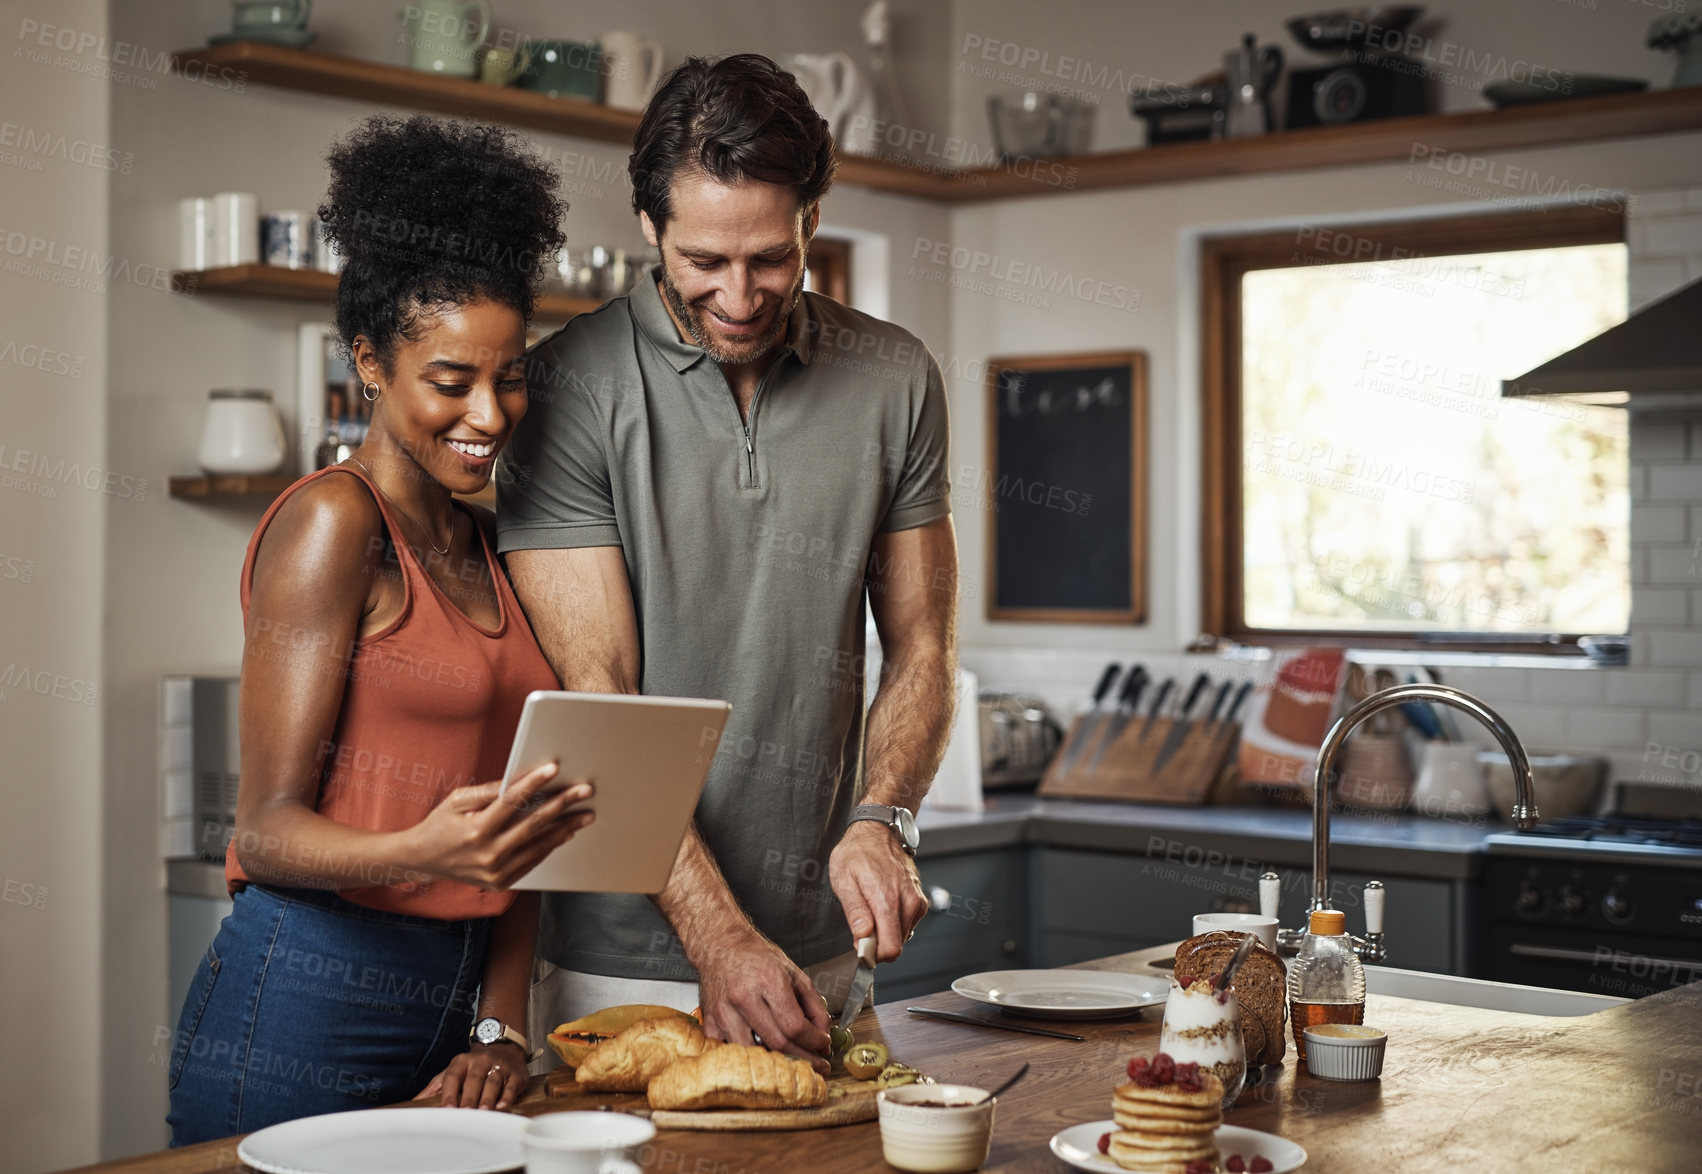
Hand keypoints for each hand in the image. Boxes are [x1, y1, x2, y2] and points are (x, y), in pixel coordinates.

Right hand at [403, 761, 593, 888]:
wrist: (424, 861)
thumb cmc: (441, 825)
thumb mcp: (456, 801)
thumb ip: (486, 791)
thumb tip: (516, 780)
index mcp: (476, 830)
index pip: (511, 802)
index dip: (534, 783)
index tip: (554, 769)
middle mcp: (488, 854)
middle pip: (534, 825)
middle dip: (563, 805)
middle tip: (584, 791)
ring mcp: (496, 872)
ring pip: (539, 846)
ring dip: (565, 828)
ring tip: (585, 814)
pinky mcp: (501, 882)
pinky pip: (532, 861)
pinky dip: (550, 846)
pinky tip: (565, 833)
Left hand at [414, 1041, 527, 1109]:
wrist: (503, 1048)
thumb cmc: (474, 1067)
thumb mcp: (452, 1071)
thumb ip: (434, 1087)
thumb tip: (415, 1102)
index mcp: (461, 1062)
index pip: (453, 1077)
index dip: (450, 1093)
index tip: (448, 1109)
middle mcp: (480, 1061)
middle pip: (474, 1079)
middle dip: (470, 1097)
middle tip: (466, 1112)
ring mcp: (499, 1066)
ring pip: (493, 1081)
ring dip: (488, 1098)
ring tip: (483, 1112)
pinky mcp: (515, 1074)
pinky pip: (511, 1085)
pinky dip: (507, 1096)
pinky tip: (502, 1106)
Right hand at [696, 927, 830, 1074]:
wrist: (721, 946)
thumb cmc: (757, 958)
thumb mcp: (794, 972)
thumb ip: (813, 1004)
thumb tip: (823, 1034)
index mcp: (768, 981)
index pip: (795, 1026)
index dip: (814, 1042)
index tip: (823, 1046)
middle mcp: (744, 997)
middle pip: (777, 1043)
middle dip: (803, 1059)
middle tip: (817, 1064)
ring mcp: (724, 1012)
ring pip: (754, 1053)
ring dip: (777, 1063)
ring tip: (793, 1063)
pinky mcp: (710, 1022)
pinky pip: (731, 1052)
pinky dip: (749, 1059)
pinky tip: (764, 1057)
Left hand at [829, 820, 926, 962]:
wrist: (878, 830)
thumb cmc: (858, 852)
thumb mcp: (844, 880)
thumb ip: (855, 912)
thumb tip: (863, 938)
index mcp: (887, 899)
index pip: (890, 949)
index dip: (873, 955)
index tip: (861, 946)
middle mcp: (907, 902)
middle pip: (896, 946)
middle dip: (878, 943)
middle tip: (862, 924)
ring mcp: (916, 901)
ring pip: (902, 937)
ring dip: (886, 932)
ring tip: (872, 908)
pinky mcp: (920, 900)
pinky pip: (908, 925)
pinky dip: (894, 922)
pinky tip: (883, 904)